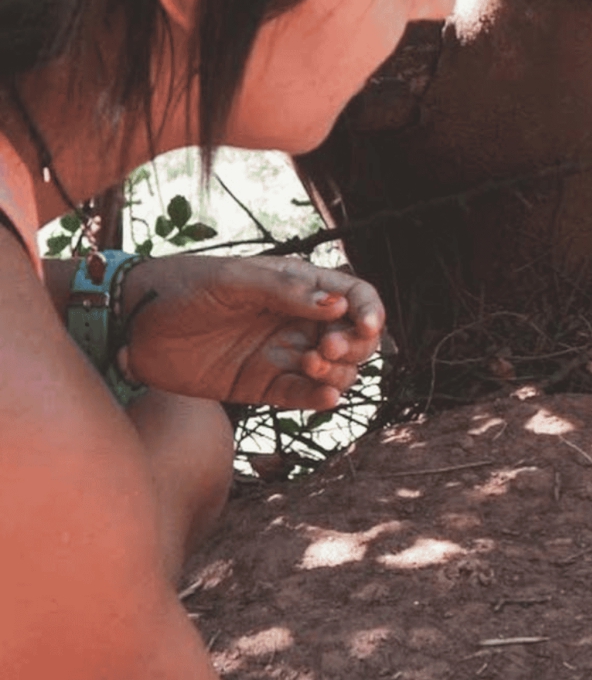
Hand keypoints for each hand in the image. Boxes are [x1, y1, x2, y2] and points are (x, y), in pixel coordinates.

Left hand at [116, 255, 384, 408]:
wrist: (132, 326)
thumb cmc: (182, 288)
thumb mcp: (233, 280)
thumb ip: (285, 291)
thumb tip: (338, 306)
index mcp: (298, 287)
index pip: (354, 296)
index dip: (370, 311)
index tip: (368, 326)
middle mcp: (298, 321)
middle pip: (354, 339)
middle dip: (353, 346)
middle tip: (324, 348)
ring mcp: (284, 355)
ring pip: (337, 371)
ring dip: (338, 373)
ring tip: (310, 366)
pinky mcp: (265, 387)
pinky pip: (305, 396)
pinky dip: (321, 399)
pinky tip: (323, 397)